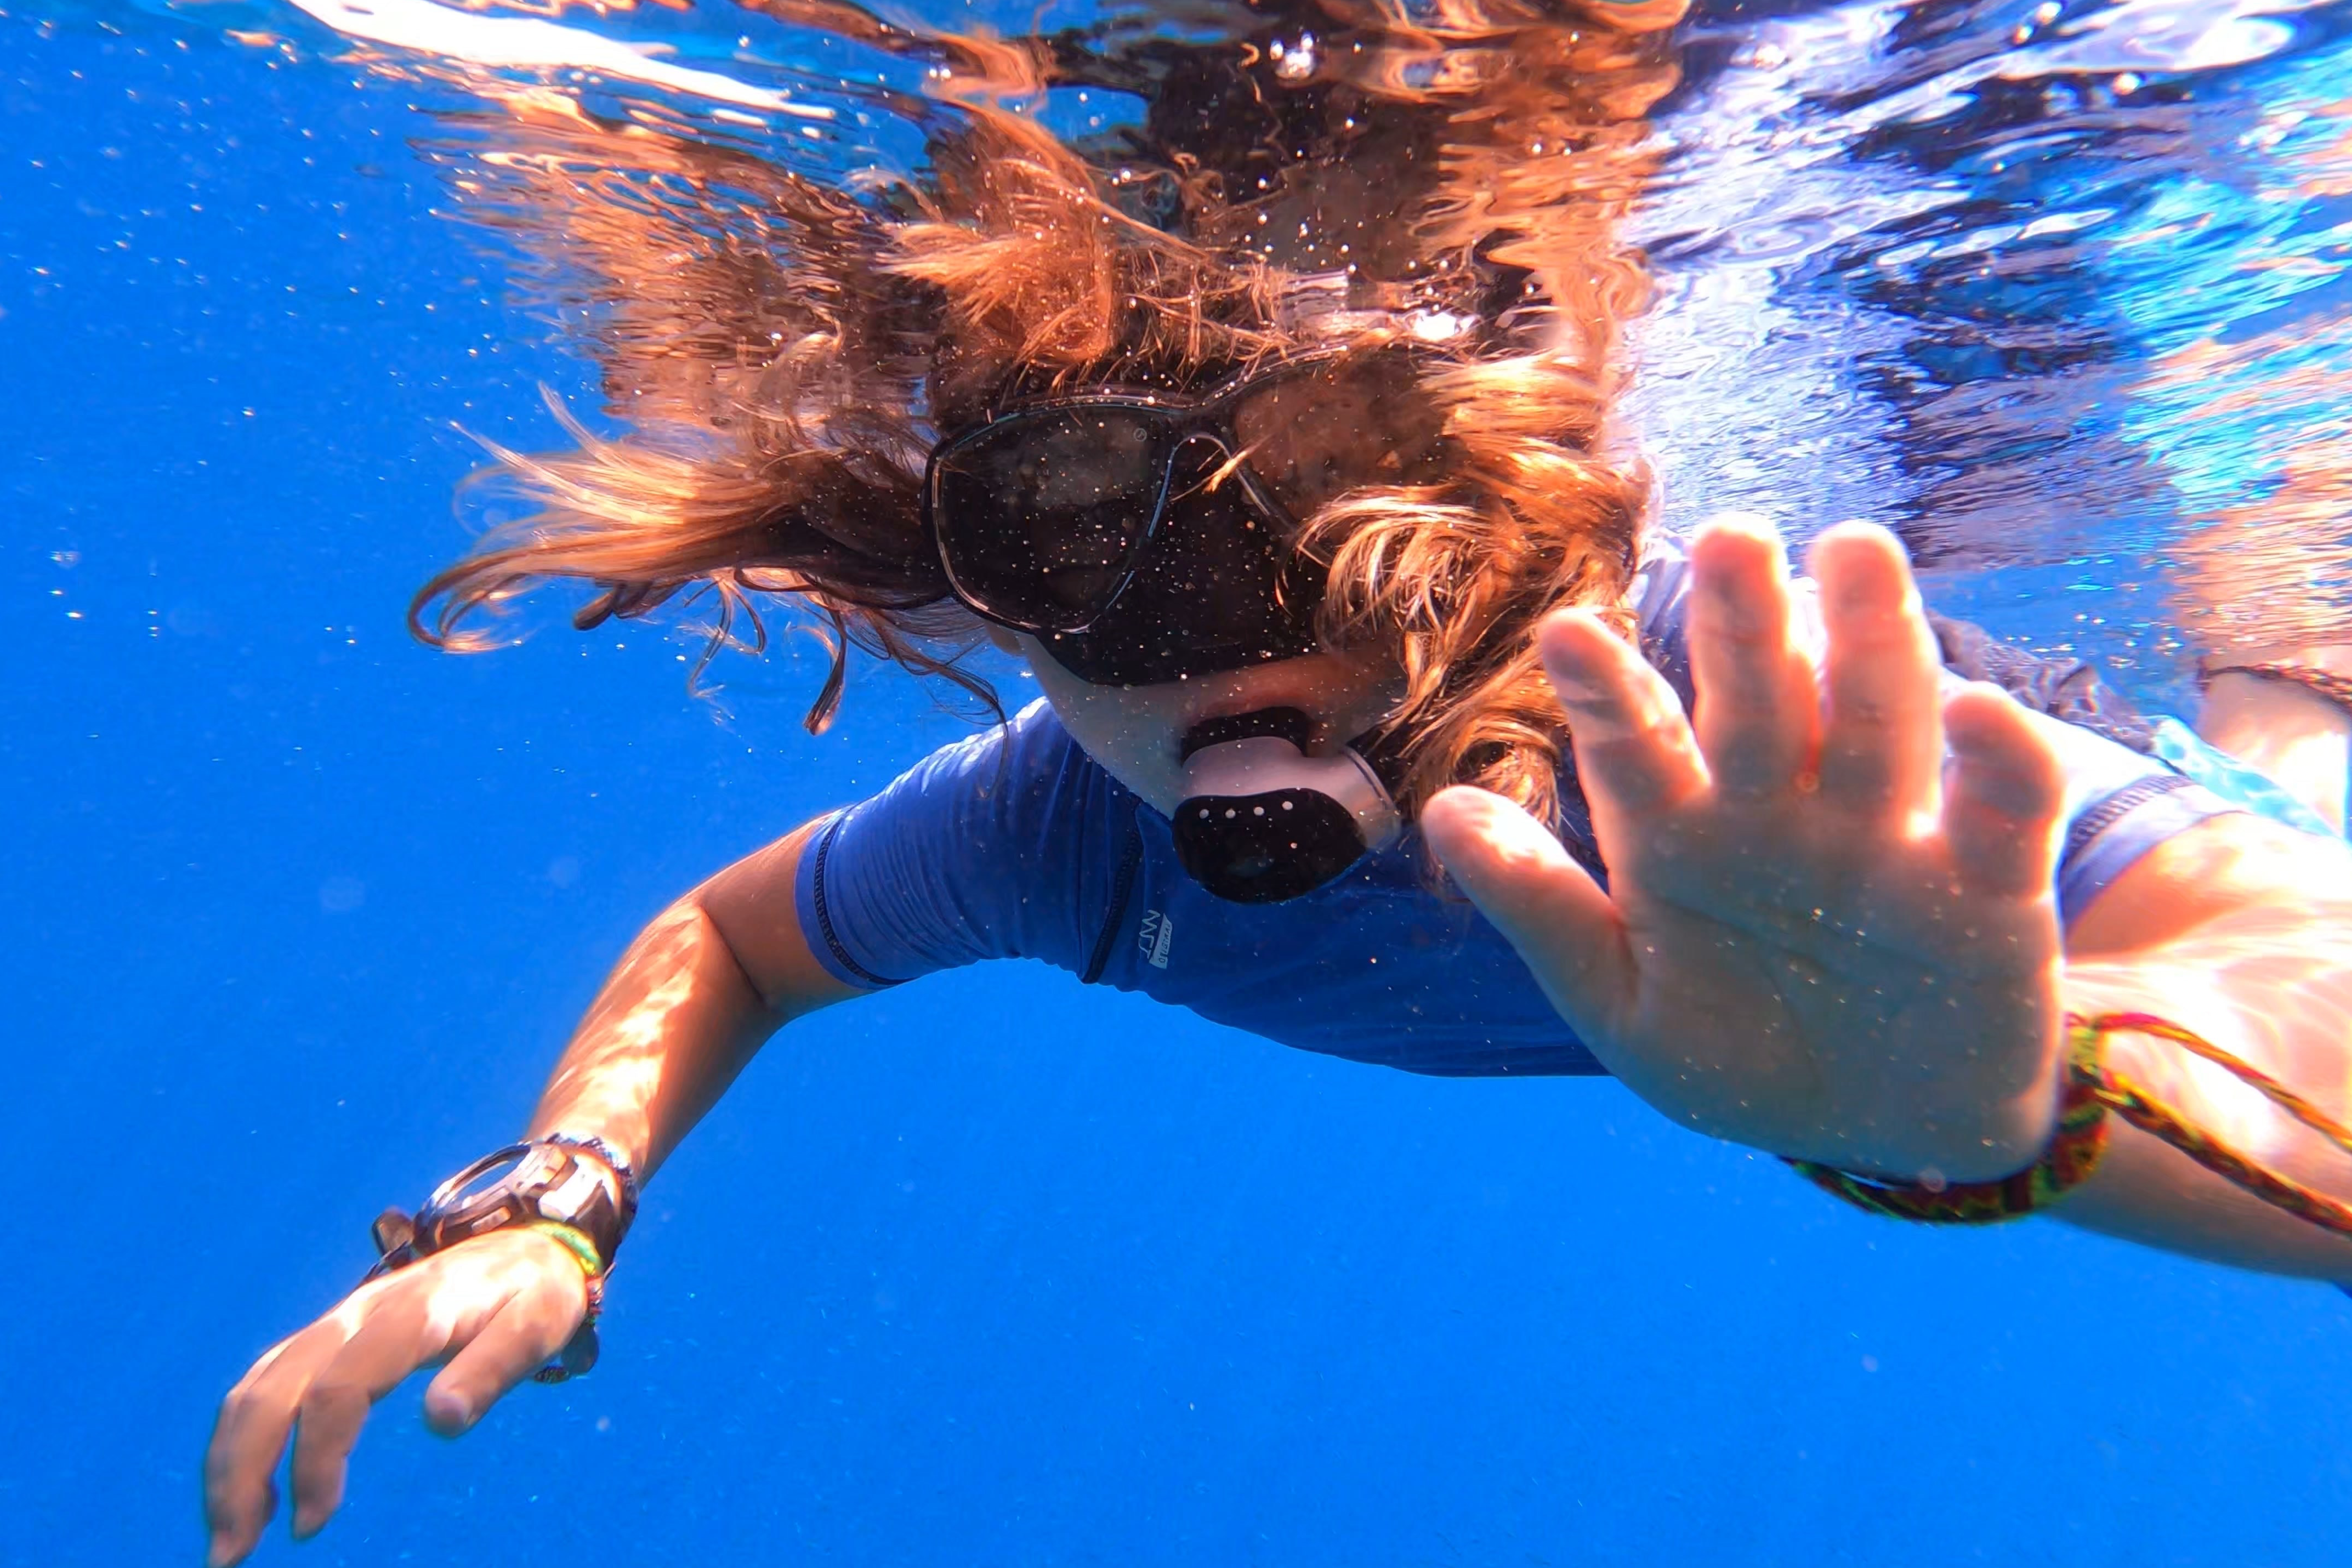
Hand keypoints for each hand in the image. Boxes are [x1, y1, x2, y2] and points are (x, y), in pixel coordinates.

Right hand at [203, 1228, 588, 1566]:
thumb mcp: (537, 1326)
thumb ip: (492, 1369)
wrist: (526, 1244)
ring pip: (257, 1385)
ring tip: (230, 1537)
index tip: (311, 1524)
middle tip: (233, 1554)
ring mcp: (337, 1322)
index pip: (339, 1388)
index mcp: (410, 1315)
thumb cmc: (534, 1293)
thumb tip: (442, 1420)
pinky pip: (267, 1381)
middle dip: (241, 1471)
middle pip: (275, 1388)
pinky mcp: (330, 1336)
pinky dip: (243, 1437)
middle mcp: (358, 1314)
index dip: (315, 1458)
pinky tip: (251, 1491)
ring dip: (229, 1460)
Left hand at [1422, 517, 2069, 1181]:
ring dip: (1871, 640)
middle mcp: (1782, 810)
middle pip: (1761, 701)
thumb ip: (1542, 909)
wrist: (1880, 1131)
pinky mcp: (1990, 889)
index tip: (1567, 635)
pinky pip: (2000, 816)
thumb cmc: (1737, 1051)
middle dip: (1744, 622)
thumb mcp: (1621, 1000)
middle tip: (1729, 537)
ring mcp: (1884, 840)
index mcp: (1684, 829)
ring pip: (1875, 721)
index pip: (1640, 742)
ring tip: (1853, 552)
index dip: (1610, 690)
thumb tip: (1441, 812)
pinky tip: (1981, 711)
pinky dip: (1999, 764)